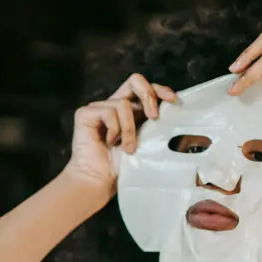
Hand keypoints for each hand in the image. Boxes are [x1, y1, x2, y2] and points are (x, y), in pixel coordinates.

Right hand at [62, 74, 176, 190]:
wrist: (99, 181)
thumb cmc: (123, 167)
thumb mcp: (147, 141)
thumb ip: (155, 124)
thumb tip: (175, 109)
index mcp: (130, 110)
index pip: (147, 88)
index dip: (161, 90)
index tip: (173, 101)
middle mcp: (114, 105)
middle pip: (135, 80)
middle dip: (148, 95)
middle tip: (153, 117)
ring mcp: (98, 108)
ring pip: (123, 104)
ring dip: (129, 129)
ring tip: (128, 148)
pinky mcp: (85, 114)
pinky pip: (109, 111)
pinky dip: (115, 129)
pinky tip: (108, 143)